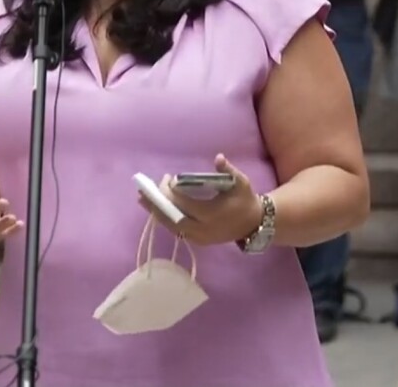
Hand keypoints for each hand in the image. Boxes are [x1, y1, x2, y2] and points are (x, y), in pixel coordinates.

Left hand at [138, 154, 263, 246]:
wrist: (255, 224)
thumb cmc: (245, 200)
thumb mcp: (241, 183)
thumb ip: (228, 170)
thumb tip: (218, 157)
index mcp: (212, 215)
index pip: (186, 204)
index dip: (173, 193)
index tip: (168, 179)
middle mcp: (203, 229)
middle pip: (174, 219)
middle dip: (157, 205)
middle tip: (144, 192)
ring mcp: (200, 238)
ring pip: (173, 227)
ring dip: (157, 213)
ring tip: (142, 200)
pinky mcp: (198, 241)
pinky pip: (178, 231)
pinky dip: (166, 220)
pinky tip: (155, 210)